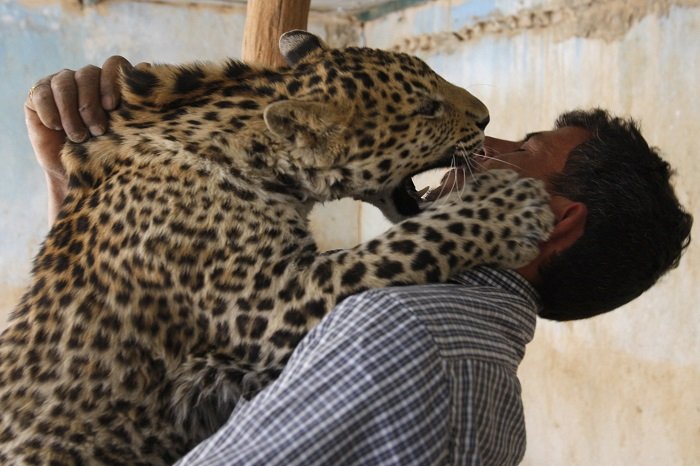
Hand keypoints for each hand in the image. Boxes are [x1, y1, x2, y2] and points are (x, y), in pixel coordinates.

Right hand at [24, 56, 132, 223]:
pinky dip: (50, 110)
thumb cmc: (107, 153)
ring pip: (64, 81)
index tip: (112, 106)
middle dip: (91, 103)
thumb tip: (145, 67)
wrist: (77, 172)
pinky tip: (56, 127)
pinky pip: (41, 92)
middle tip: (98, 130)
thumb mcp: (126, 131)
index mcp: (111, 82)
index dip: (111, 81)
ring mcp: (62, 84)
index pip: (114, 64)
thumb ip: (135, 102)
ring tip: (79, 136)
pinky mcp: (39, 95)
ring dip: (71, 111)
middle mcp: (87, 79)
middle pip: (88, 73)